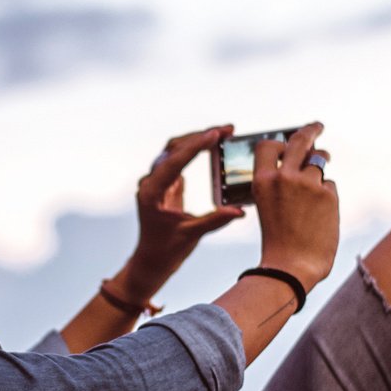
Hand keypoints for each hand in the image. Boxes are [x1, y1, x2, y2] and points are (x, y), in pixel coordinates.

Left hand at [114, 126, 245, 302]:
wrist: (151, 261)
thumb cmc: (166, 250)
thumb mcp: (191, 235)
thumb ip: (214, 220)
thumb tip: (239, 211)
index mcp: (152, 192)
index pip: (175, 161)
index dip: (196, 146)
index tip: (216, 134)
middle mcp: (151, 182)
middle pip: (174, 148)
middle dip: (200, 136)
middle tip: (227, 129)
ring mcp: (156, 181)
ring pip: (175, 151)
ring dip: (197, 140)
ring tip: (222, 133)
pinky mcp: (164, 184)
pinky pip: (179, 160)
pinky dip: (195, 151)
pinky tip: (213, 147)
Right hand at [252, 122, 338, 289]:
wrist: (292, 266)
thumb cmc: (278, 240)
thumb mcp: (268, 206)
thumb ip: (279, 183)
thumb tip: (302, 159)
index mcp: (262, 180)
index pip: (269, 146)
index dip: (279, 142)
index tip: (289, 138)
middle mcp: (284, 176)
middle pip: (300, 141)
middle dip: (310, 130)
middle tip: (317, 126)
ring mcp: (308, 184)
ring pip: (319, 160)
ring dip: (322, 161)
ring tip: (324, 165)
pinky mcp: (328, 194)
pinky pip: (329, 185)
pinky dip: (326, 195)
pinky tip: (320, 213)